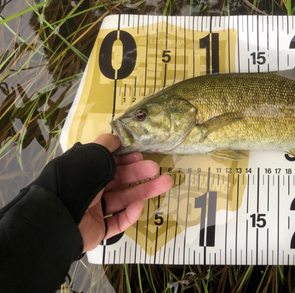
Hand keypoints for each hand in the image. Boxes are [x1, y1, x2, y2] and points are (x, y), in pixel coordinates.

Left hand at [78, 134, 172, 251]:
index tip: (140, 156)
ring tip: (165, 184)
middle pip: (119, 182)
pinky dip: (129, 214)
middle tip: (157, 169)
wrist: (57, 221)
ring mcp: (93, 212)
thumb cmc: (75, 184)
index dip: (125, 159)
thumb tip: (116, 138)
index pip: (108, 165)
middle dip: (140, 174)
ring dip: (144, 192)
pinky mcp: (98, 230)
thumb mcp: (90, 157)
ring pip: (123, 200)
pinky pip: (116, 221)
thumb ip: (104, 146)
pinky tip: (139, 206)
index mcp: (84, 173)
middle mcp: (89, 191)